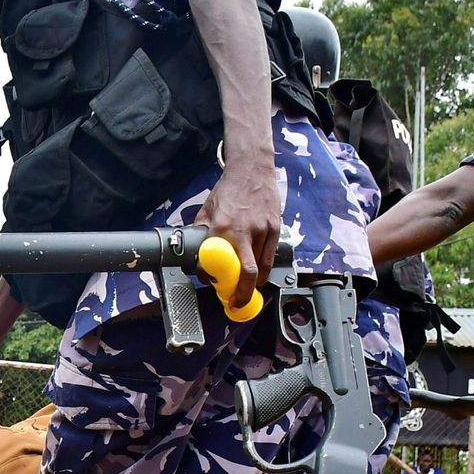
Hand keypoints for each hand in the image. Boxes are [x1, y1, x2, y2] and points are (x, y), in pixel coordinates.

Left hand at [193, 166, 281, 310]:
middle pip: (248, 273)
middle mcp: (245, 231)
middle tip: (237, 304)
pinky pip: (271, 256)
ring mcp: (263, 230)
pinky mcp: (276, 228)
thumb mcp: (206, 211)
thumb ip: (202, 233)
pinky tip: (258, 271)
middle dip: (243, 294)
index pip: (219, 264)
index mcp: (223, 228)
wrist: (251, 170)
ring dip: (254, 283)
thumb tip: (198, 255)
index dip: (215, 279)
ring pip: (263, 269)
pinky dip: (265, 268)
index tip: (213, 284)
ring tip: (246, 287)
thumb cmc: (228, 190)